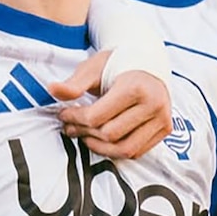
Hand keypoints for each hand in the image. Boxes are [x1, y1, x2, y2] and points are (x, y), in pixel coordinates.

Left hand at [50, 51, 171, 158]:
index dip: (75, 118)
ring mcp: (162, 119)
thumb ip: (74, 83)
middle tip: (70, 126)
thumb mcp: (93, 68)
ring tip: (84, 136)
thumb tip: (51, 89)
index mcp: (136, 87)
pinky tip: (101, 140)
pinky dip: (116, 150)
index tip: (64, 114)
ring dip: (100, 147)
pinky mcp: (165, 130)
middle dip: (85, 132)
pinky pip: (137, 151)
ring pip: (125, 149)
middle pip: (110, 134)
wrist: (147, 63)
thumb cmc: (117, 65)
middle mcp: (154, 105)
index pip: (98, 116)